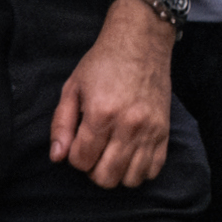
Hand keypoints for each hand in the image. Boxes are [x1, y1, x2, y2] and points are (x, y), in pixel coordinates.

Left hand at [53, 0, 177, 188]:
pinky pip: (153, 169)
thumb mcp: (72, 87)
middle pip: (105, 177)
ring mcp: (150, 130)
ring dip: (116, 173)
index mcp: (101, 113)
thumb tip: (57, 157)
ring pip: (130, 179)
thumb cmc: (103, 62)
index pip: (81, 160)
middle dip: (92, 170)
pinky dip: (139, 170)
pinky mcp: (165, 131)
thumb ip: (61, 124)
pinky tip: (130, 154)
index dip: (74, 156)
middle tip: (92, 152)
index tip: (77, 142)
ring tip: (110, 155)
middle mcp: (128, 125)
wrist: (141, 42)